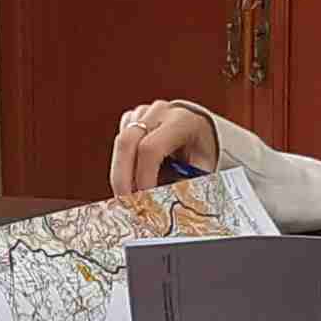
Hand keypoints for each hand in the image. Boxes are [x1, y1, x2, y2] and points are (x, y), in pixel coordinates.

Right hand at [105, 99, 221, 196]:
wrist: (199, 130)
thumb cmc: (202, 153)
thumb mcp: (202, 168)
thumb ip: (184, 185)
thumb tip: (163, 208)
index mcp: (181, 121)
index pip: (151, 148)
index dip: (143, 177)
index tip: (143, 201)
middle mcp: (160, 112)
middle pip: (127, 142)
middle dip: (122, 178)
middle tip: (126, 205)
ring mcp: (142, 112)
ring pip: (119, 145)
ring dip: (120, 175)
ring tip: (130, 197)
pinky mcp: (130, 119)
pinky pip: (118, 145)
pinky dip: (121, 167)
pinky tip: (132, 181)